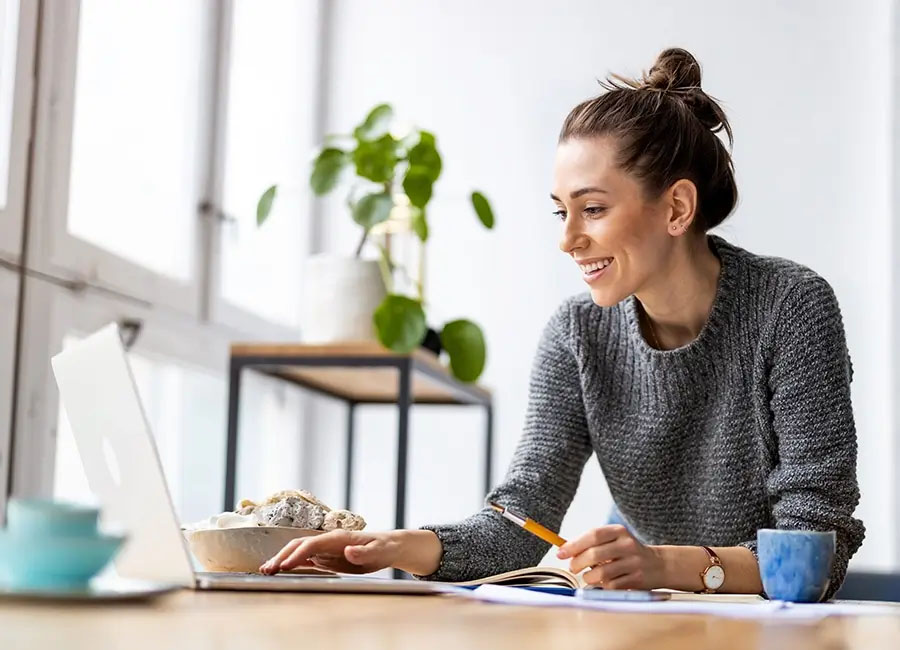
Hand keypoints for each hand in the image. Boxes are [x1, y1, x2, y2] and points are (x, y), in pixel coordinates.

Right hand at [259, 530, 401, 574]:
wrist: (387, 546)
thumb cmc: (383, 548)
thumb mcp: (378, 552)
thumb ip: (363, 552)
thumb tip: (349, 551)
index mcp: (338, 538)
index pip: (312, 544)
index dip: (298, 554)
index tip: (285, 566)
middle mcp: (328, 541)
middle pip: (299, 545)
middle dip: (282, 556)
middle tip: (267, 569)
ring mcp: (325, 548)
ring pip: (298, 551)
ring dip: (282, 559)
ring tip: (266, 570)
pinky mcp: (325, 557)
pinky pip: (304, 559)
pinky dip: (290, 563)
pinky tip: (280, 570)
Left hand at [556, 524, 664, 588]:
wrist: (658, 565)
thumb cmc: (626, 552)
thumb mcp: (613, 540)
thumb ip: (591, 543)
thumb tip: (564, 549)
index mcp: (618, 531)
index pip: (593, 535)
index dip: (574, 544)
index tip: (560, 553)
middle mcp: (627, 545)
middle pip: (594, 554)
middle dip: (577, 563)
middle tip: (573, 568)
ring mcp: (633, 562)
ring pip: (601, 573)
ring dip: (589, 577)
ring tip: (589, 576)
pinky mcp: (636, 579)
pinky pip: (611, 586)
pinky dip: (602, 586)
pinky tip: (604, 582)